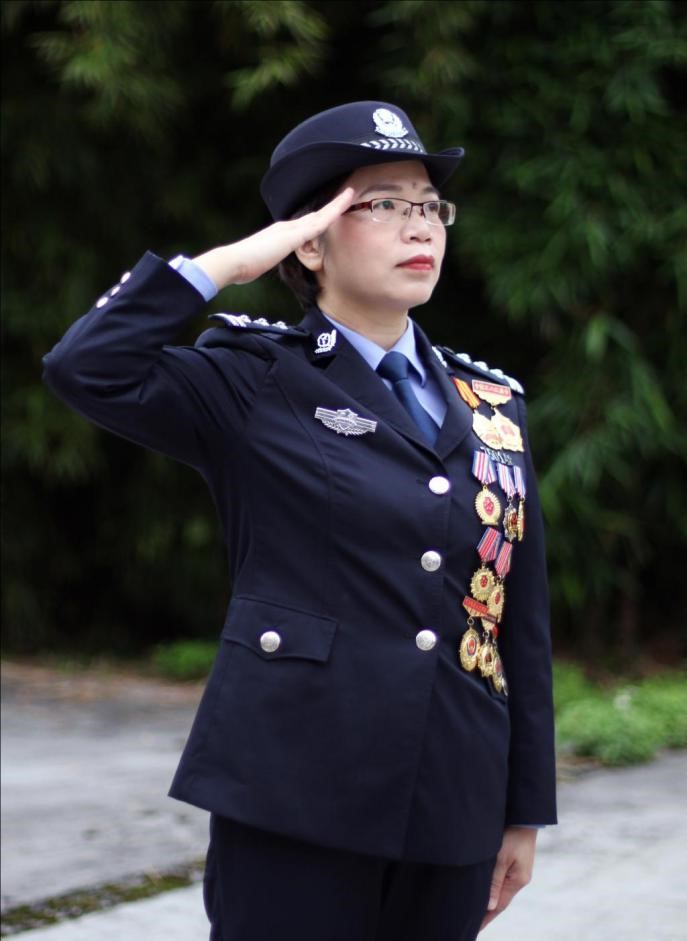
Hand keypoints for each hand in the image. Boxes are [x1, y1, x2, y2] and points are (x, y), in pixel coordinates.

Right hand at [192, 187, 354, 289]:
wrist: (233, 261)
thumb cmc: (243, 266)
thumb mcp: (260, 262)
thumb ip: (267, 260)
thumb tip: (263, 265)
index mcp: (281, 234)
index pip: (305, 224)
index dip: (320, 217)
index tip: (331, 214)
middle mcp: (287, 227)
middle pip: (314, 215)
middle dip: (331, 207)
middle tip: (347, 195)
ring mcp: (290, 230)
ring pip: (319, 215)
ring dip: (336, 204)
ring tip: (350, 193)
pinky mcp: (293, 236)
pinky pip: (319, 223)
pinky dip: (332, 212)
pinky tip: (344, 205)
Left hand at [480, 826, 536, 930]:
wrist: (524, 815)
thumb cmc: (513, 834)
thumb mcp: (501, 857)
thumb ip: (495, 881)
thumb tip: (490, 906)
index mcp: (517, 881)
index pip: (499, 906)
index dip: (487, 918)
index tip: (475, 928)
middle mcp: (519, 878)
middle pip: (501, 900)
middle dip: (487, 912)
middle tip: (472, 923)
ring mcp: (518, 870)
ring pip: (501, 890)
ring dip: (489, 899)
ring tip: (476, 911)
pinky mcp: (515, 861)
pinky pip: (502, 879)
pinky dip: (493, 887)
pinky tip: (486, 889)